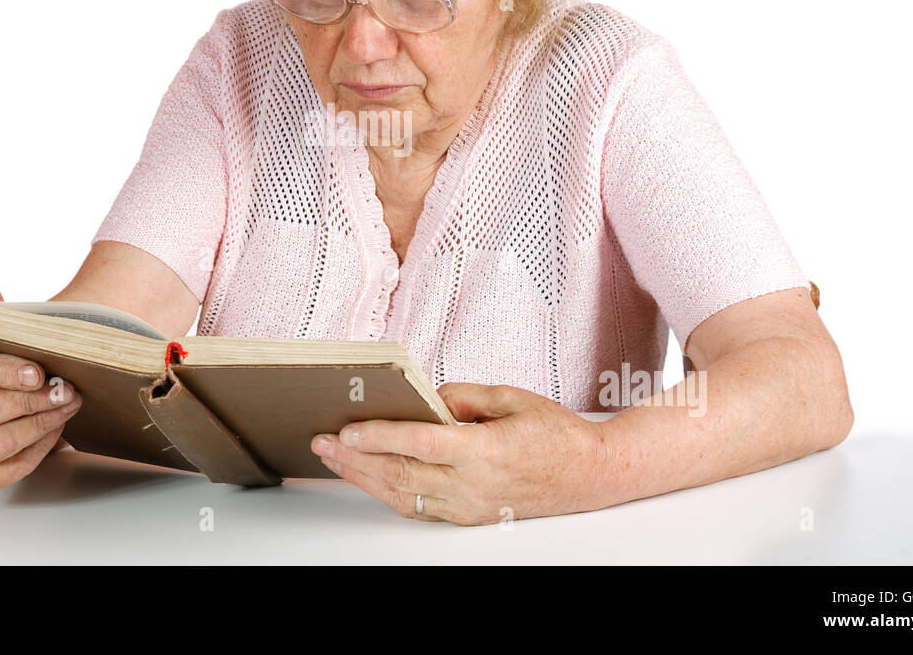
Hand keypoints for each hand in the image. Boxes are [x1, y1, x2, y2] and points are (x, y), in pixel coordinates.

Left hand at [310, 382, 609, 525]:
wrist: (590, 475)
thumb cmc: (556, 434)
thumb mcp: (510, 398)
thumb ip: (461, 396)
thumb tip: (423, 399)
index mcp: (483, 451)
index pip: (417, 443)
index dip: (377, 436)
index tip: (346, 429)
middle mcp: (472, 485)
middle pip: (400, 473)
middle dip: (354, 458)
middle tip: (322, 443)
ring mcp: (469, 506)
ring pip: (403, 495)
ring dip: (363, 477)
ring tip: (335, 460)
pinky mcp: (469, 516)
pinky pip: (419, 507)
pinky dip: (389, 491)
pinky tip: (370, 477)